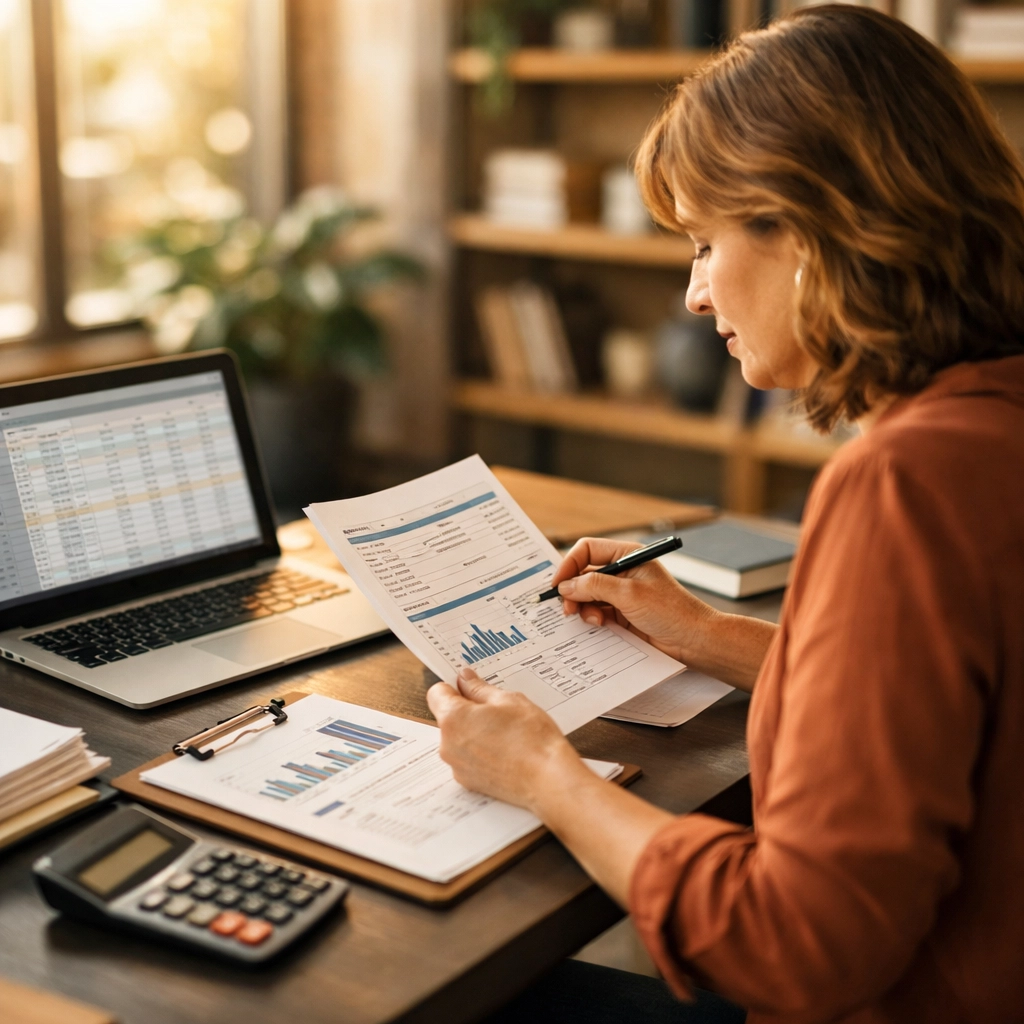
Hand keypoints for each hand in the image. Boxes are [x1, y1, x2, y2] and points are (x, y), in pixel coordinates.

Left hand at [426, 668, 583, 812]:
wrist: (548, 779)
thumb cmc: (531, 737)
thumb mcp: (508, 700)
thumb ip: (479, 688)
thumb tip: (464, 678)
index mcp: (453, 718)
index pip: (436, 693)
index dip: (454, 687)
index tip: (471, 688)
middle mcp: (447, 744)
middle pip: (448, 717)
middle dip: (467, 711)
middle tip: (498, 711)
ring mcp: (457, 766)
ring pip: (458, 738)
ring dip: (474, 732)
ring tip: (505, 734)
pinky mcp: (468, 782)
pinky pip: (467, 758)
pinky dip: (480, 753)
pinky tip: (505, 752)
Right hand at [550, 537, 716, 665]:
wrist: (693, 641)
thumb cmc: (671, 611)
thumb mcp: (629, 594)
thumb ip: (594, 586)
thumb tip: (566, 586)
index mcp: (627, 555)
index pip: (588, 550)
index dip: (570, 565)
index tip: (558, 584)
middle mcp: (622, 571)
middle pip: (584, 574)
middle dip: (574, 590)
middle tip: (567, 608)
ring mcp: (621, 594)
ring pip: (587, 596)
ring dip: (584, 608)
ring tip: (593, 620)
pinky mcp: (622, 613)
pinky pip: (597, 612)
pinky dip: (592, 619)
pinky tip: (600, 626)